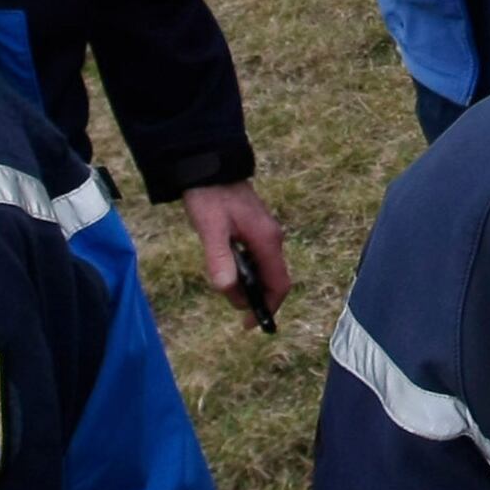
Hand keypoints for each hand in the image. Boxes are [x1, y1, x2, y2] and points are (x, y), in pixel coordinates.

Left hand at [180, 182, 291, 327]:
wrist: (210, 166)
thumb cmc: (210, 197)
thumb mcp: (211, 229)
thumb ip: (220, 258)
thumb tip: (228, 289)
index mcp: (267, 241)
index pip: (279, 284)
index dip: (268, 307)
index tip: (250, 323)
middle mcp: (272, 239)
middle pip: (272, 279)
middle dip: (252, 296)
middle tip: (225, 295)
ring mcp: (265, 233)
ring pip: (262, 269)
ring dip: (245, 282)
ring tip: (221, 277)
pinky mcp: (255, 228)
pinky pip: (255, 258)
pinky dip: (243, 269)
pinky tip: (224, 261)